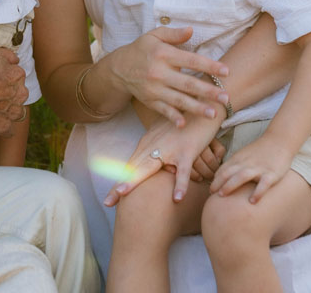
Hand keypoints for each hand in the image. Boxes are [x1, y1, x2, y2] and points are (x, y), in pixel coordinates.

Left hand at [104, 113, 222, 206]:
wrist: (203, 108)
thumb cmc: (184, 123)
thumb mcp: (165, 135)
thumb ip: (156, 148)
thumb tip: (153, 166)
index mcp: (148, 145)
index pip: (131, 167)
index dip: (120, 183)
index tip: (109, 200)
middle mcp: (154, 147)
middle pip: (133, 169)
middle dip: (119, 186)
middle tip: (107, 203)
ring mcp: (169, 149)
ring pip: (149, 167)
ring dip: (135, 180)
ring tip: (123, 194)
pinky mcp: (187, 151)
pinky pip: (182, 171)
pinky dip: (180, 185)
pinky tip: (177, 199)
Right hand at [111, 27, 230, 125]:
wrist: (118, 69)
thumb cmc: (142, 50)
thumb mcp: (155, 36)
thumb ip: (174, 34)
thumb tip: (191, 30)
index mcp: (163, 54)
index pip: (191, 60)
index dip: (209, 65)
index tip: (226, 71)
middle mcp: (159, 72)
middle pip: (187, 83)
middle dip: (208, 91)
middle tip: (226, 98)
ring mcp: (154, 89)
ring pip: (179, 100)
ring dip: (197, 108)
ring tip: (213, 114)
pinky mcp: (150, 101)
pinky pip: (163, 110)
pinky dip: (173, 117)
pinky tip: (184, 124)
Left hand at [210, 134, 294, 203]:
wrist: (279, 140)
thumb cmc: (260, 151)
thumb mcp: (243, 155)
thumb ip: (233, 166)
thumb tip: (220, 180)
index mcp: (239, 160)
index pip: (223, 170)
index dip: (214, 180)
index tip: (209, 191)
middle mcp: (246, 164)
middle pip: (228, 172)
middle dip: (217, 183)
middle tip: (210, 194)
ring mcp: (259, 168)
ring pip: (242, 176)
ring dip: (230, 185)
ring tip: (222, 196)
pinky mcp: (272, 174)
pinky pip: (264, 184)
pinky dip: (258, 192)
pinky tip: (252, 202)